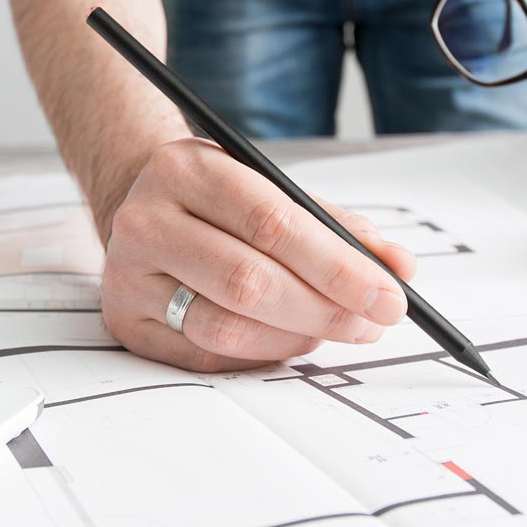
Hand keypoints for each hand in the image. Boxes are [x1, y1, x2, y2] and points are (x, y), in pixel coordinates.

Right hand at [102, 139, 416, 371]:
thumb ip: (337, 228)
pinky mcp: (126, 321)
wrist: (138, 205)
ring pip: (226, 327)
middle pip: (249, 281)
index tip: (388, 296)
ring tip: (332, 330)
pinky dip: (260, 354)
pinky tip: (286, 339)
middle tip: (371, 323)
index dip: (338, 267)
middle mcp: (147, 219)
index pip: (273, 224)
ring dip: (295, 338)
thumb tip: (399, 269)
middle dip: (325, 310)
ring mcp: (129, 274)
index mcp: (187, 169)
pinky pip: (206, 357)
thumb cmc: (219, 201)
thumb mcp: (273, 190)